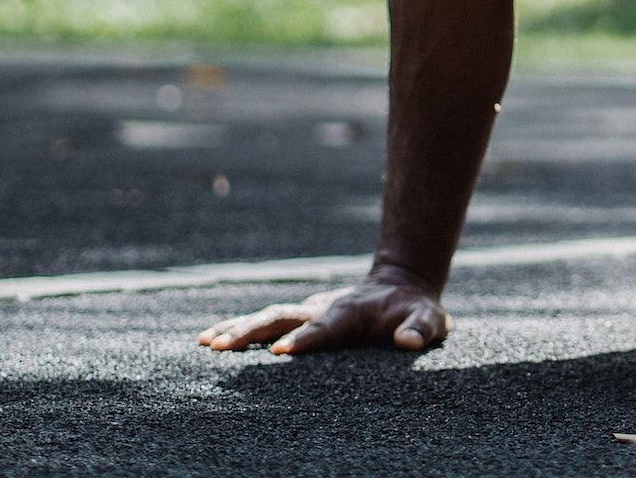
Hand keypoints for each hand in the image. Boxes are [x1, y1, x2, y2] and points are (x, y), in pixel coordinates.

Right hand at [195, 265, 449, 355]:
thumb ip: (420, 328)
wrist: (403, 283)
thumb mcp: (430, 319)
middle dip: (253, 331)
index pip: (324, 327)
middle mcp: (323, 308)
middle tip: (221, 345)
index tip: (281, 352)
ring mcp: (309, 311)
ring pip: (268, 316)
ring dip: (238, 328)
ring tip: (205, 342)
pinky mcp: (301, 317)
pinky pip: (265, 322)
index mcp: (350, 312)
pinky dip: (238, 327)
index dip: (305, 339)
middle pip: (283, 317)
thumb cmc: (416, 309)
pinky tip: (210, 338)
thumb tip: (408, 341)